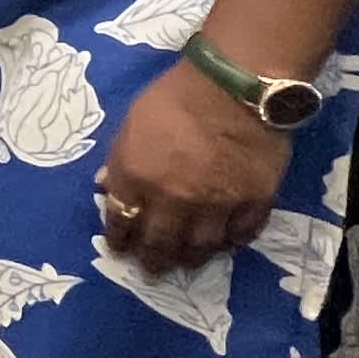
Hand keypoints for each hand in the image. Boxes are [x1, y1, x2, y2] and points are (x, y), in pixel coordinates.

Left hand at [96, 61, 293, 270]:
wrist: (235, 87)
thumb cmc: (175, 97)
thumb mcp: (131, 122)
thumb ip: (119, 160)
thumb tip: (104, 186)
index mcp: (137, 177)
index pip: (122, 221)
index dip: (120, 238)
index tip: (120, 248)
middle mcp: (174, 200)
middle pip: (160, 244)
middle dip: (153, 260)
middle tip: (152, 270)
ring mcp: (216, 206)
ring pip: (201, 248)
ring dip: (190, 258)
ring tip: (186, 262)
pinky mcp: (254, 203)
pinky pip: (241, 235)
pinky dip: (231, 242)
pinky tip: (225, 242)